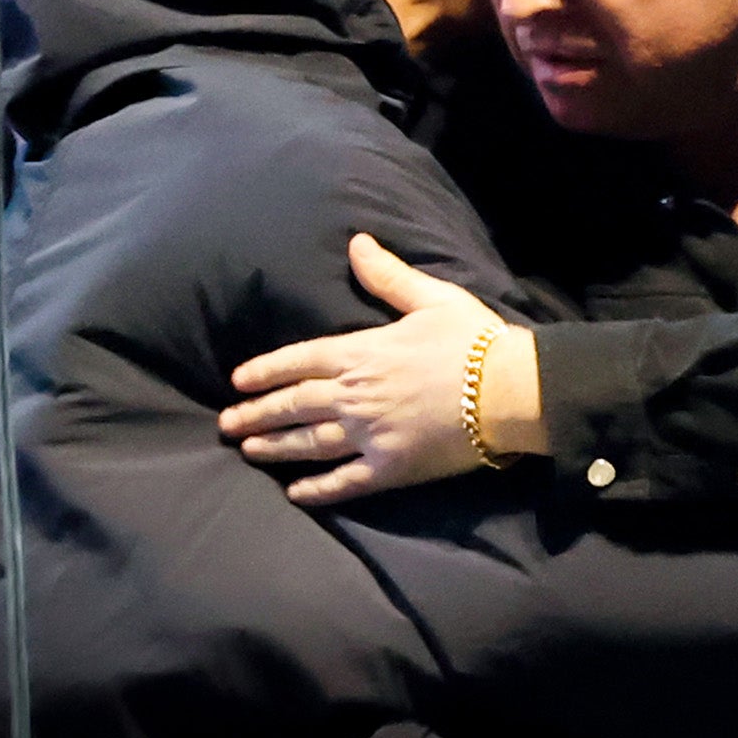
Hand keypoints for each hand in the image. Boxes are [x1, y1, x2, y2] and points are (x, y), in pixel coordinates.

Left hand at [220, 234, 541, 505]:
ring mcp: (369, 435)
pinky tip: (295, 494)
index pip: (299, 360)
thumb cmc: (473, 340)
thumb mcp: (431, 298)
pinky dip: (317, 490)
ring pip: (309, 443)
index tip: (237, 381)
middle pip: (294, 404)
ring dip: (275, 447)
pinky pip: (344, 481)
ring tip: (248, 450)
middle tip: (226, 422)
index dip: (265, 370)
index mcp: (362, 352)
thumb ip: (388, 276)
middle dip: (257, 413)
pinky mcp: (390, 468)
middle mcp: (355, 395)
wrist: (510, 390)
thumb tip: (356, 243)